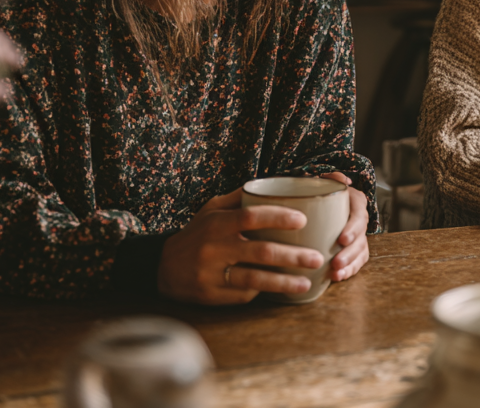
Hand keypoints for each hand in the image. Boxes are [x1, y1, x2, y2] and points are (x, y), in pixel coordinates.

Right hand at [156, 188, 324, 305]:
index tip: (303, 220)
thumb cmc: (197, 233)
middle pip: (260, 252)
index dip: (278, 217)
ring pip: (256, 279)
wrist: (162, 267)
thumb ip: (240, 198)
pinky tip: (282, 290)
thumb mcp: (211, 209)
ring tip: (307, 282)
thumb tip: (275, 183)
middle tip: (317, 257)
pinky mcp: (213, 296)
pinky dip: (264, 290)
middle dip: (293, 256)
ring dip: (285, 282)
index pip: (251, 216)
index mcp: (217, 223)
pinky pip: (244, 294)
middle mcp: (215, 248)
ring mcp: (213, 274)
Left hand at [320, 172, 369, 281]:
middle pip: (361, 238)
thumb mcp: (322, 181)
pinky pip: (357, 261)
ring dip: (350, 265)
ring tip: (336, 274)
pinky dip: (350, 270)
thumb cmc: (319, 192)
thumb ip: (331, 178)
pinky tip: (338, 277)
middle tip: (336, 263)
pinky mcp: (354, 249)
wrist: (316, 203)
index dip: (353, 229)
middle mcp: (359, 219)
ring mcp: (358, 235)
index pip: (358, 216)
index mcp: (355, 202)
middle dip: (350, 253)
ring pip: (361, 252)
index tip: (341, 240)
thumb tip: (341, 179)